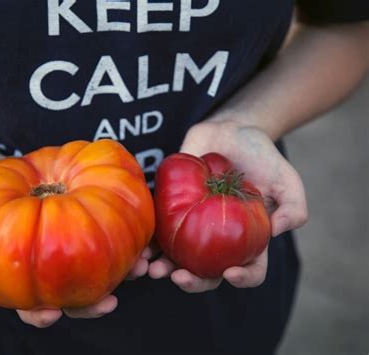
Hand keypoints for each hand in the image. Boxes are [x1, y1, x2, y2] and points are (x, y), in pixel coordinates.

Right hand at [0, 241, 155, 327]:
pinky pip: (118, 239)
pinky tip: (143, 239)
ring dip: (124, 274)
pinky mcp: (97, 229)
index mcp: (31, 283)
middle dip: (93, 305)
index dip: (43, 315)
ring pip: (105, 272)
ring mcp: (80, 253)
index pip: (37, 308)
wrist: (9, 183)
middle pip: (78, 299)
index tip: (51, 315)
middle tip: (108, 304)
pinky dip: (133, 241)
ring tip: (141, 269)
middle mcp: (59, 273)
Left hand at [148, 119, 307, 291]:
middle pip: (207, 272)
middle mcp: (219, 239)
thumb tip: (277, 231)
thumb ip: (293, 207)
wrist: (230, 132)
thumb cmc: (261, 157)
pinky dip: (149, 242)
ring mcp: (194, 226)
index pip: (249, 270)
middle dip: (192, 281)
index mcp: (249, 240)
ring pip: (177, 257)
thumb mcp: (287, 180)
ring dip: (163, 268)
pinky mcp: (173, 209)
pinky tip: (141, 248)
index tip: (230, 273)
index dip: (242, 278)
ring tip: (152, 269)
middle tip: (178, 277)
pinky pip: (159, 230)